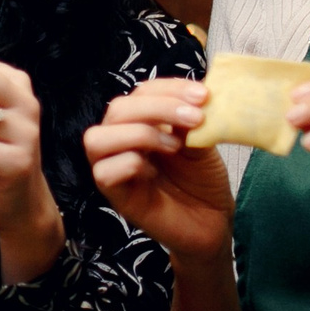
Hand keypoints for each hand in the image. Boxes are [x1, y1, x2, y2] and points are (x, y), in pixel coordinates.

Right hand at [83, 78, 232, 261]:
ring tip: (175, 147)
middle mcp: (121, 141)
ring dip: (139, 134)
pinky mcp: (115, 196)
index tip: (203, 96)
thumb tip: (190, 96)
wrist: (212, 222)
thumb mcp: (201, 141)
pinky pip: (104, 172)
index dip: (170, 88)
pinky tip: (155, 173)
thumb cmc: (203, 180)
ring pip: (97, 138)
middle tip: (195, 118)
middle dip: (158, 107)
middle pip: (117, 109)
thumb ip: (189, 120)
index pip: (141, 92)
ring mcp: (114, 168)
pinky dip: (131, 165)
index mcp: (141, 123)